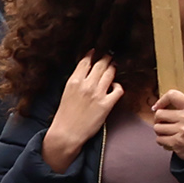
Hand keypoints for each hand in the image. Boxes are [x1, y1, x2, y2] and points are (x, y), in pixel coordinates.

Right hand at [41, 55, 124, 170]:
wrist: (66, 133)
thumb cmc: (65, 115)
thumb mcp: (66, 93)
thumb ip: (76, 82)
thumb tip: (85, 73)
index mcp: (73, 81)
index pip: (85, 62)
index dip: (92, 54)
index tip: (96, 50)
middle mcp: (86, 85)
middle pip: (100, 65)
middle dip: (106, 58)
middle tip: (110, 54)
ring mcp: (97, 94)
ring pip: (110, 74)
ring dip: (113, 68)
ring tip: (114, 65)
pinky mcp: (106, 104)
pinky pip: (118, 90)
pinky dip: (118, 86)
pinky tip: (115, 87)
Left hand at [147, 89, 183, 162]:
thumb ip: (181, 108)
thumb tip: (157, 107)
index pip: (173, 95)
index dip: (161, 100)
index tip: (158, 107)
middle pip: (159, 114)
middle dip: (159, 120)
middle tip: (167, 124)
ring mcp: (183, 130)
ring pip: (157, 128)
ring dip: (161, 132)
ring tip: (171, 134)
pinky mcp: (177, 142)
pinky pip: (159, 139)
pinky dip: (163, 141)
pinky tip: (171, 141)